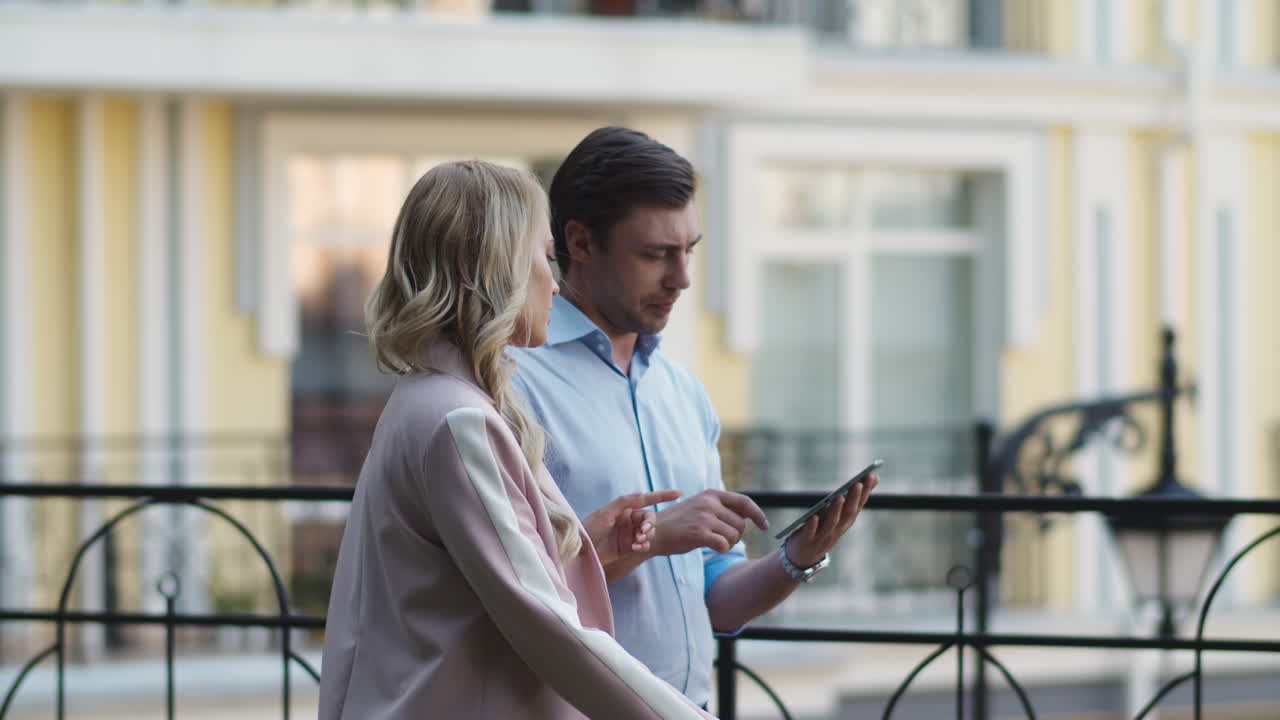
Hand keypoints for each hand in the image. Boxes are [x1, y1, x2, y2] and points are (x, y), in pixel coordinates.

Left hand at [584, 490, 681, 565]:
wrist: (580, 552)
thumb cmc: (589, 529)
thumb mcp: (604, 514)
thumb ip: (623, 503)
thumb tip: (642, 492)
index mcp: (623, 508)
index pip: (646, 499)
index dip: (663, 495)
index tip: (679, 493)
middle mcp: (628, 519)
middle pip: (650, 518)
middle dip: (650, 524)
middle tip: (644, 532)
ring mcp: (629, 534)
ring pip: (649, 532)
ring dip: (647, 536)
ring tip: (637, 541)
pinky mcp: (628, 547)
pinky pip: (644, 544)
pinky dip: (644, 545)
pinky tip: (636, 548)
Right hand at [650, 489, 769, 556]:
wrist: (653, 531)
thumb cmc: (679, 523)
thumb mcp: (700, 507)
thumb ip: (721, 509)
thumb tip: (749, 516)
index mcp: (711, 494)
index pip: (744, 502)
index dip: (758, 514)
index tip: (765, 526)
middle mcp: (709, 503)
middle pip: (741, 523)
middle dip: (736, 535)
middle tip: (722, 539)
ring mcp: (704, 517)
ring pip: (734, 535)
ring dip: (729, 543)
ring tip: (714, 542)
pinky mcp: (698, 532)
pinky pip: (724, 544)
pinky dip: (722, 549)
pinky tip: (712, 547)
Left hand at [784, 473, 878, 568]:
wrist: (805, 555)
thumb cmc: (823, 528)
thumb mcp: (838, 513)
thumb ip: (851, 498)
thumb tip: (873, 477)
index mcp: (845, 521)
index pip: (858, 505)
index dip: (865, 491)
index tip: (872, 475)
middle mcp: (838, 529)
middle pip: (848, 513)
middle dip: (854, 498)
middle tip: (858, 483)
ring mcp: (823, 536)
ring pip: (832, 523)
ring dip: (836, 510)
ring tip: (839, 496)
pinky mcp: (807, 540)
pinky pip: (811, 533)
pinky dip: (813, 525)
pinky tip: (813, 516)